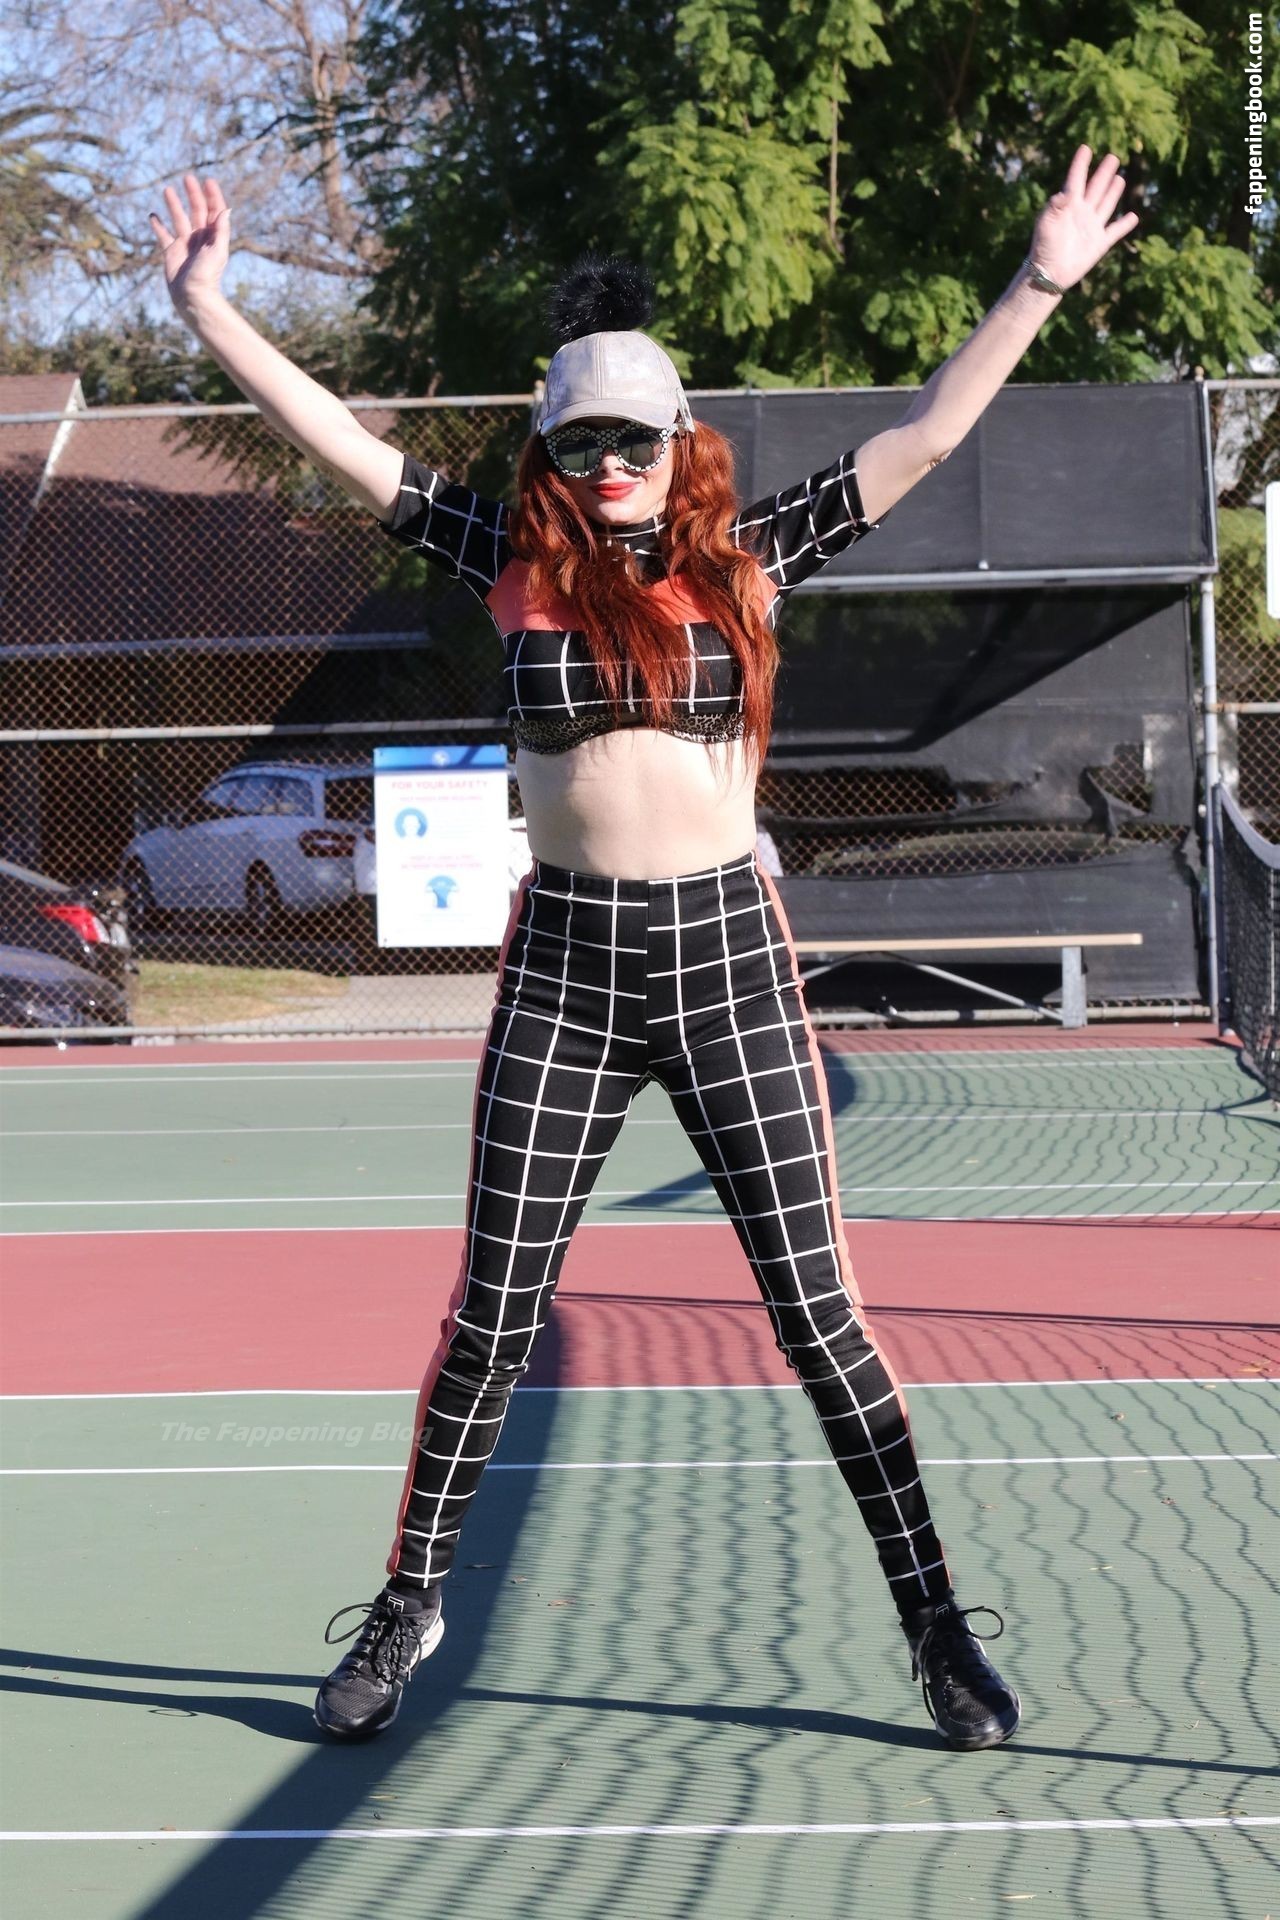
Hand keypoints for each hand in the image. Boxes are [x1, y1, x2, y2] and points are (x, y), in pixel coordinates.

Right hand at [149, 173, 229, 311]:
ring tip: (168, 190)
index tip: (207, 181)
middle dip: (193, 194)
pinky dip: (158, 226)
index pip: (214, 211)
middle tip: (187, 178)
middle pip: (197, 211)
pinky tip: (153, 216)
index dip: (212, 196)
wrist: (192, 297)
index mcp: (213, 237)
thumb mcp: (217, 252)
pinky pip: (163, 235)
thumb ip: (221, 230)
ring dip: (174, 204)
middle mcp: (200, 238)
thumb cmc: (207, 276)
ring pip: (179, 218)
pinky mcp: (171, 252)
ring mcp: (185, 244)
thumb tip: (225, 209)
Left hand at [1028, 145, 1138, 290]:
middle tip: (1113, 157)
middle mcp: (1082, 213)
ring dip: (1113, 192)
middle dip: (1104, 173)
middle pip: (1096, 188)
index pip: (1076, 180)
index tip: (1085, 148)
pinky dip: (1124, 225)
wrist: (1048, 273)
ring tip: (1119, 178)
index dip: (1080, 164)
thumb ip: (1055, 206)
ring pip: (1106, 204)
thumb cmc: (1043, 247)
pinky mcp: (1099, 244)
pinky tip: (1133, 217)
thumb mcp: (1046, 224)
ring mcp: (1091, 228)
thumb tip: (1065, 192)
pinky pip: (1115, 231)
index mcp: (1068, 206)